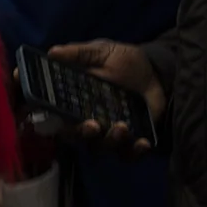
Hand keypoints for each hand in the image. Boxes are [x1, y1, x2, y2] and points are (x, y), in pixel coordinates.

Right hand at [47, 39, 164, 152]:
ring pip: (100, 147)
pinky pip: (127, 154)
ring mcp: (108, 133)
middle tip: (93, 125)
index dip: (48, 118)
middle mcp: (86, 120)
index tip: (50, 116)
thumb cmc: (124, 62)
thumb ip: (79, 53)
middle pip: (75, 135)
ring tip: (122, 127)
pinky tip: (142, 143)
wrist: (157, 73)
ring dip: (109, 141)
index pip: (53, 113)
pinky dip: (133, 151)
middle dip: (81, 133)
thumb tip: (52, 52)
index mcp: (73, 100)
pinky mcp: (129, 141)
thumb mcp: (103, 51)